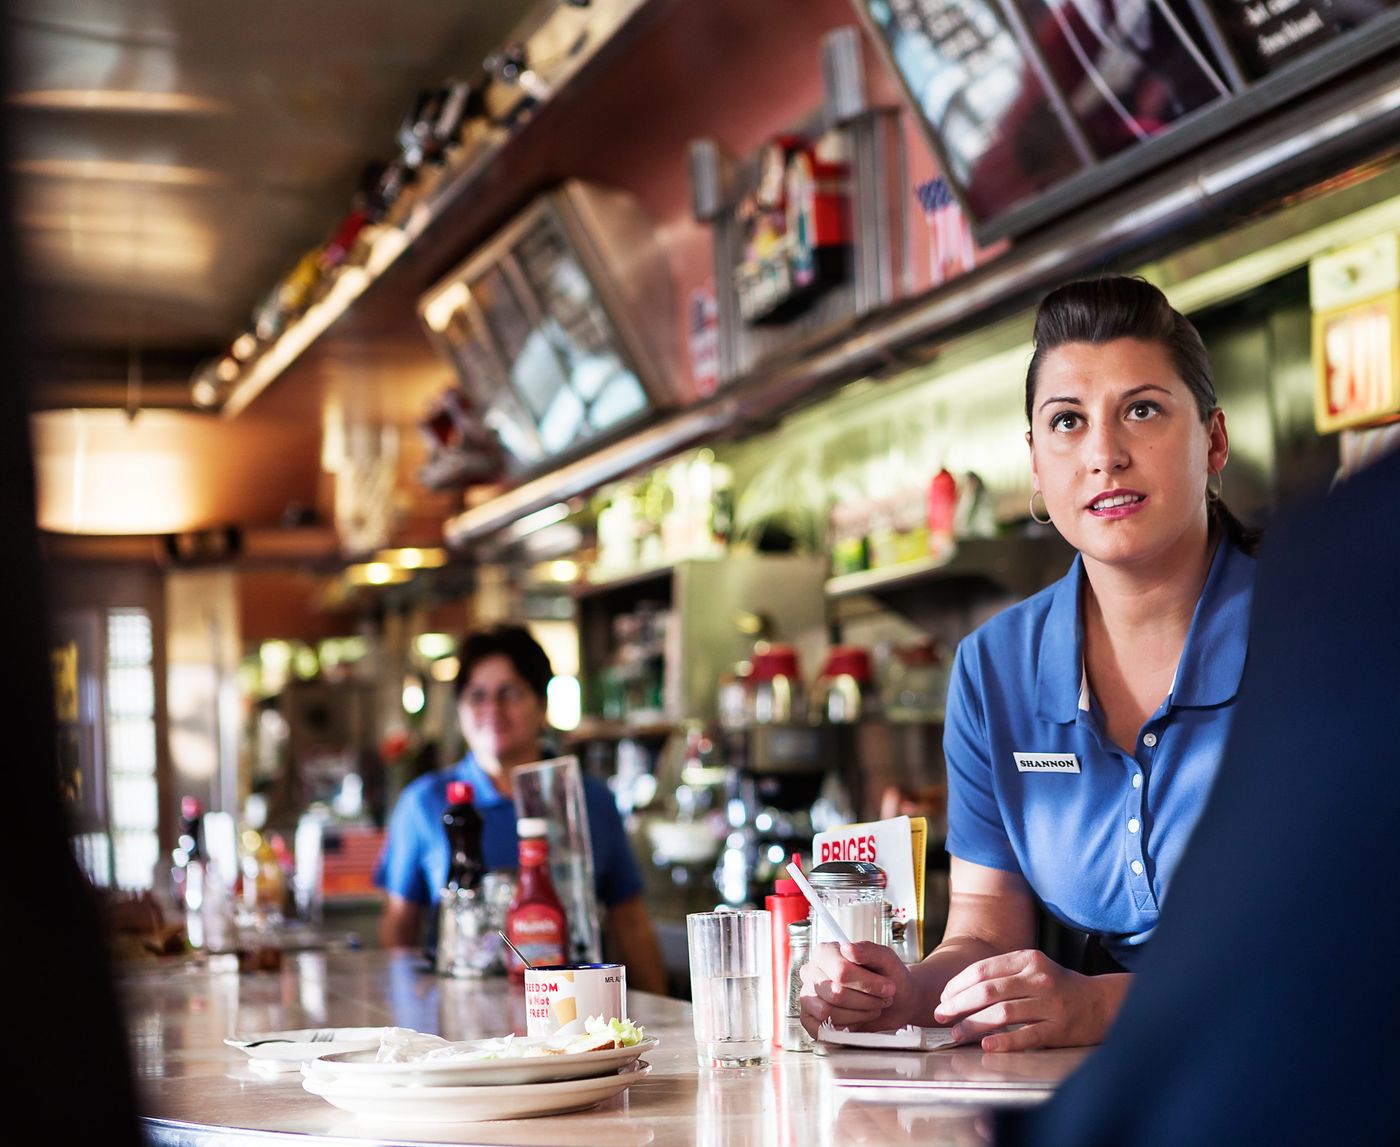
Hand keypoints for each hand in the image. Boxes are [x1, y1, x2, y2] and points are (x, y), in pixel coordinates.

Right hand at [798, 941, 913, 1035]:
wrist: (895, 1001)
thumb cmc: (886, 976)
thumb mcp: (884, 958)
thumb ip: (868, 950)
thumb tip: (848, 948)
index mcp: (825, 953)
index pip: (841, 971)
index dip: (867, 983)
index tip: (888, 988)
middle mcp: (812, 973)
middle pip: (836, 993)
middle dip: (866, 1000)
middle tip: (883, 1000)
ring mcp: (808, 996)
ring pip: (828, 1012)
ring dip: (859, 1014)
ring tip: (873, 1008)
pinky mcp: (809, 1019)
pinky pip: (823, 1029)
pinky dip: (846, 1028)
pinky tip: (858, 1020)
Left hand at [933, 949, 1129, 1050]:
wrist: (1101, 1003)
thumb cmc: (1057, 987)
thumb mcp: (1032, 969)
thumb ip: (1001, 974)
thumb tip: (958, 991)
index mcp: (1027, 959)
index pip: (982, 969)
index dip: (957, 985)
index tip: (942, 998)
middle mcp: (1038, 978)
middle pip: (987, 991)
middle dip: (958, 1004)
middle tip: (941, 1016)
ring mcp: (1050, 1003)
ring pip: (1002, 1013)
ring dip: (973, 1024)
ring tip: (957, 1034)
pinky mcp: (1060, 1028)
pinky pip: (1026, 1035)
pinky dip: (1004, 1041)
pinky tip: (986, 1046)